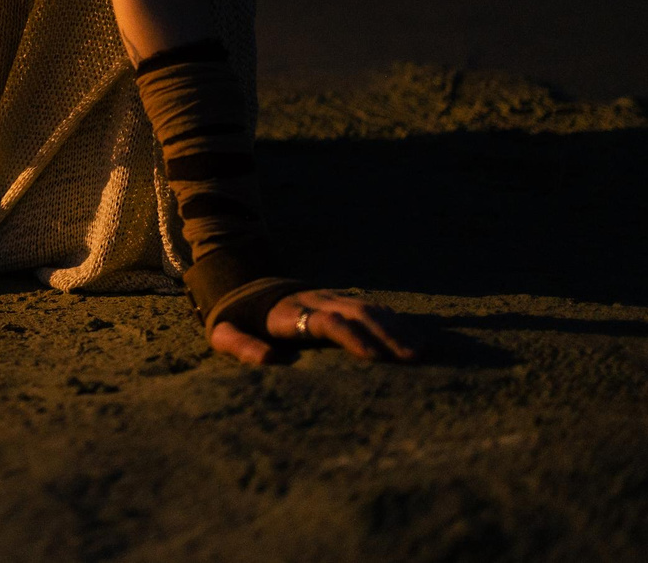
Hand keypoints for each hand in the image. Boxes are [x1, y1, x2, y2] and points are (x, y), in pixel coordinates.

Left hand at [209, 289, 420, 365]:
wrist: (243, 285)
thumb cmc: (237, 320)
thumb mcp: (225, 333)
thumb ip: (241, 346)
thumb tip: (268, 361)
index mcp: (288, 312)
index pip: (327, 321)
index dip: (350, 336)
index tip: (373, 357)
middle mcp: (315, 301)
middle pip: (356, 312)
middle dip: (386, 334)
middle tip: (413, 358)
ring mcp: (330, 297)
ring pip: (368, 307)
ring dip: (396, 328)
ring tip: (422, 351)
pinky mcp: (339, 299)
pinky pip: (371, 306)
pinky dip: (394, 320)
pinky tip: (415, 336)